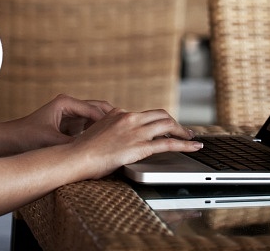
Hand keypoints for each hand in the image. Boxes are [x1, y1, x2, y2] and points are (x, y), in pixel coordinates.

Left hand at [10, 94, 114, 150]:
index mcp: (66, 103)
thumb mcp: (51, 142)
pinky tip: (107, 143)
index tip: (123, 130)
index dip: (110, 121)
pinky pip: (88, 128)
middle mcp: (70, 106)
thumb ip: (72, 145)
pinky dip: (97, 133)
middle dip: (113, 120)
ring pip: (95, 118)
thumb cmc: (26, 138)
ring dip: (106, 127)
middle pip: (98, 110)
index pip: (95, 109)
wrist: (8, 142)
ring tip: (122, 137)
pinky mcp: (68, 126)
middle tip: (129, 131)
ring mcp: (70, 116)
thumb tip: (93, 151)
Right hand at [69, 106, 202, 178]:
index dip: (158, 121)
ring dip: (183, 131)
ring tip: (192, 139)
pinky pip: (168, 143)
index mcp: (119, 113)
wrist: (76, 156)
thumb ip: (110, 128)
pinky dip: (185, 144)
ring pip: (167, 124)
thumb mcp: (96, 131)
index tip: (164, 128)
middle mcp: (130, 118)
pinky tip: (194, 147)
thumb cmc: (82, 150)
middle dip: (175, 123)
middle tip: (184, 131)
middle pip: (160, 115)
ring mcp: (135, 131)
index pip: (144, 114)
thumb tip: (116, 136)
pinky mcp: (139, 146)